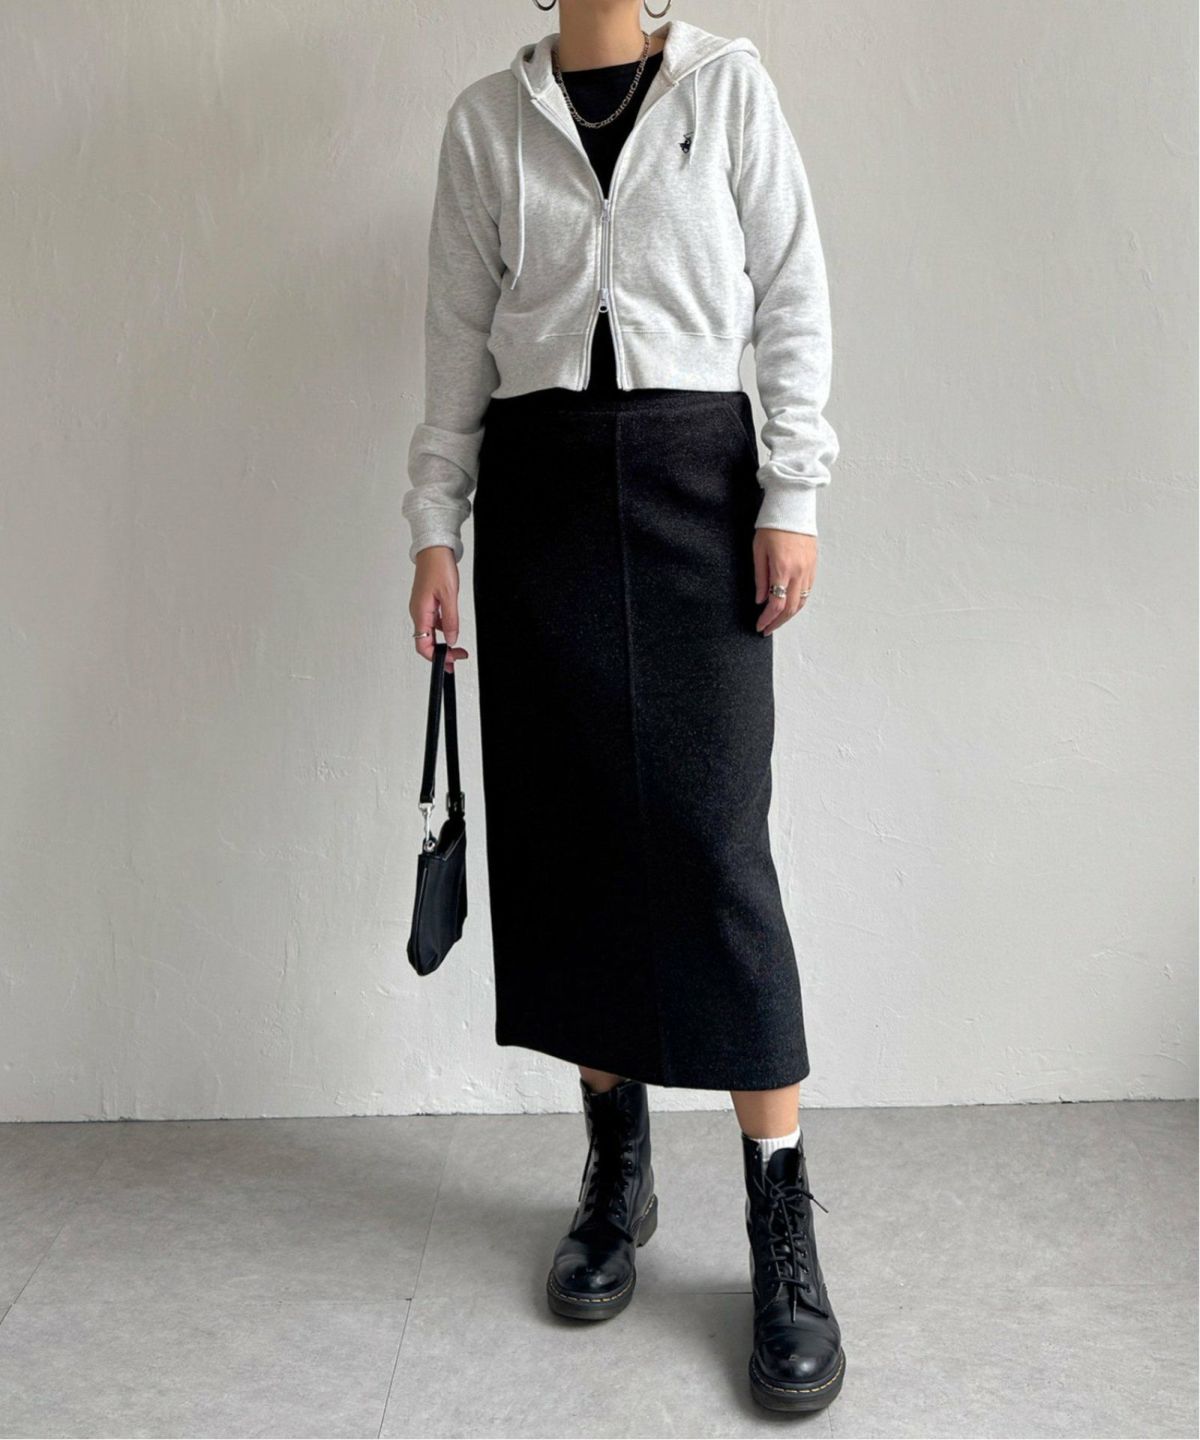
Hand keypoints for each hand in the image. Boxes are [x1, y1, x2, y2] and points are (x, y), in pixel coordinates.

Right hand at [409, 546, 469, 667]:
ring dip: (442, 642)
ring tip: (457, 648)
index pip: (423, 645)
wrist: (434, 549)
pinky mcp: (425, 603)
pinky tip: (452, 628)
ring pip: (429, 633)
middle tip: (457, 658)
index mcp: (420, 612)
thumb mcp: (449, 595)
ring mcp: (421, 607)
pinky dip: (442, 629)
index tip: (452, 660)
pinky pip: (432, 622)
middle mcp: (417, 612)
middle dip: (441, 654)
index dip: (437, 657)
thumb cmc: (438, 566)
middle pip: (425, 642)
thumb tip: (452, 639)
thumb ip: (451, 620)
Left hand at [753, 529, 816, 635]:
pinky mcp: (814, 565)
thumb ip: (760, 578)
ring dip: (789, 615)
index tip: (760, 626)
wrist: (792, 508)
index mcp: (783, 569)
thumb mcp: (758, 551)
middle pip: (790, 608)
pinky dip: (798, 602)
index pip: (776, 604)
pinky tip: (788, 605)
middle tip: (767, 629)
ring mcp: (808, 570)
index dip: (767, 619)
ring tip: (777, 620)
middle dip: (778, 622)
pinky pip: (807, 591)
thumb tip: (760, 600)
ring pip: (801, 602)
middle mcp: (799, 572)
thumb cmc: (772, 527)